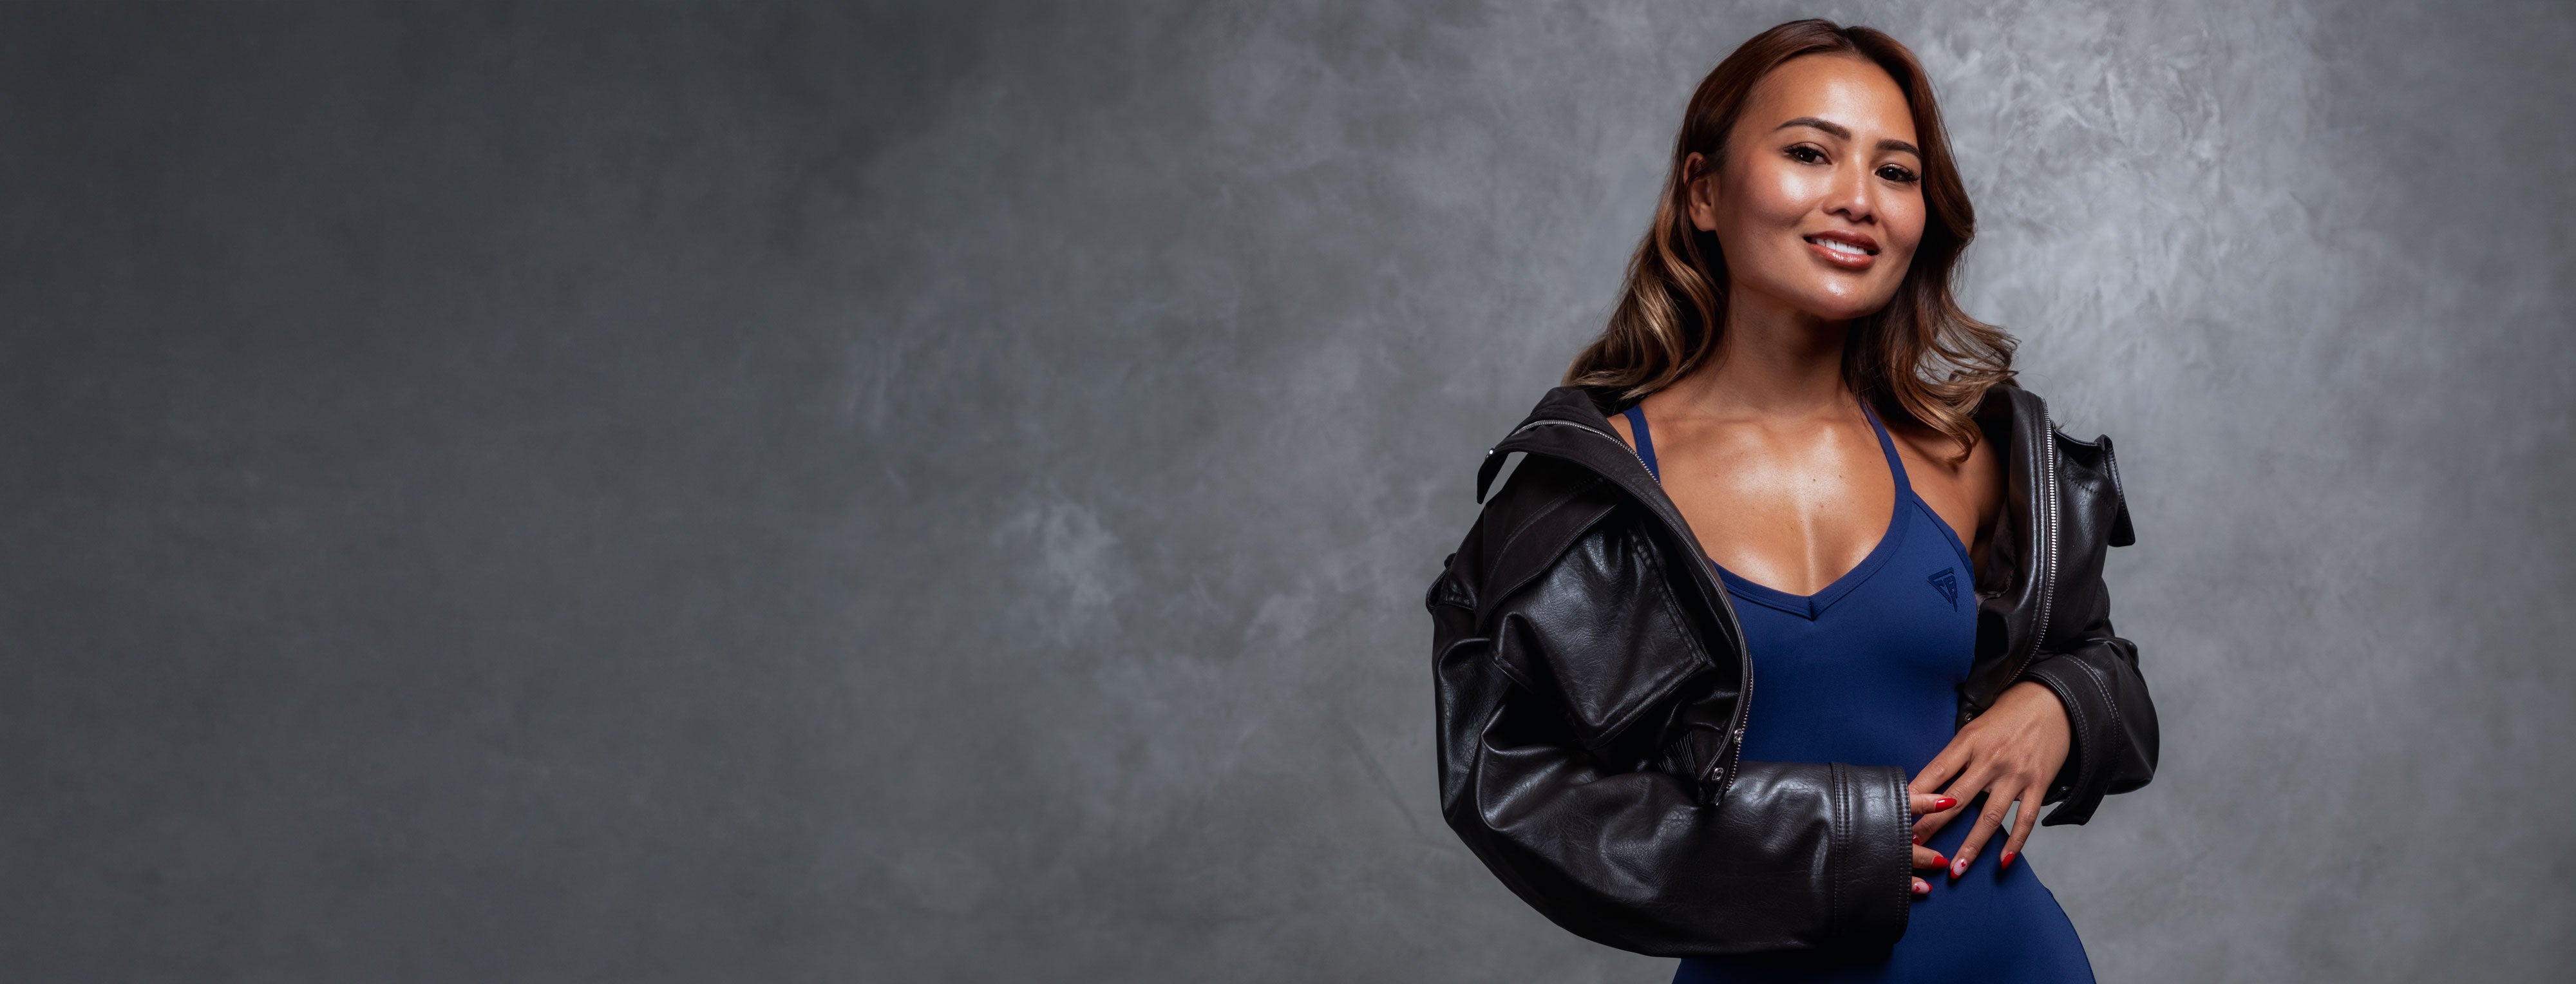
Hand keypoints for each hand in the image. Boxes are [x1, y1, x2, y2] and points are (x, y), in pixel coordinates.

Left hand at [1908, 680, 2070, 878]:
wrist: (2055, 700)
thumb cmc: (2009, 712)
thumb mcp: (1976, 724)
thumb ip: (1958, 752)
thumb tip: (1931, 782)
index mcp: (1969, 740)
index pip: (1936, 771)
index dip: (1916, 795)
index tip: (1898, 814)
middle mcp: (1990, 758)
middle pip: (1955, 798)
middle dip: (1932, 825)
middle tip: (1913, 847)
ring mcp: (2015, 773)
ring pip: (1989, 815)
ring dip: (1971, 845)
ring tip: (1956, 869)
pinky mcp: (2039, 783)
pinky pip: (2025, 818)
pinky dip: (2015, 842)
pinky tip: (2003, 862)